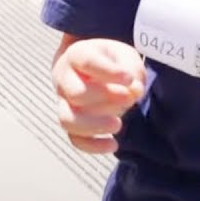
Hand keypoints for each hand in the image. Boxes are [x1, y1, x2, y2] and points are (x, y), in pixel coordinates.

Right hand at [53, 38, 146, 153]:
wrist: (90, 67)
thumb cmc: (110, 60)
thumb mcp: (124, 55)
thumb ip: (132, 69)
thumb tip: (135, 91)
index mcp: (77, 55)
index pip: (87, 62)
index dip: (109, 72)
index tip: (129, 78)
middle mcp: (65, 79)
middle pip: (75, 93)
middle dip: (104, 98)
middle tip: (127, 98)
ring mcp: (64, 102)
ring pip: (68, 119)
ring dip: (94, 125)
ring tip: (118, 124)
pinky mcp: (71, 122)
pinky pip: (74, 139)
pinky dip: (92, 146)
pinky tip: (113, 144)